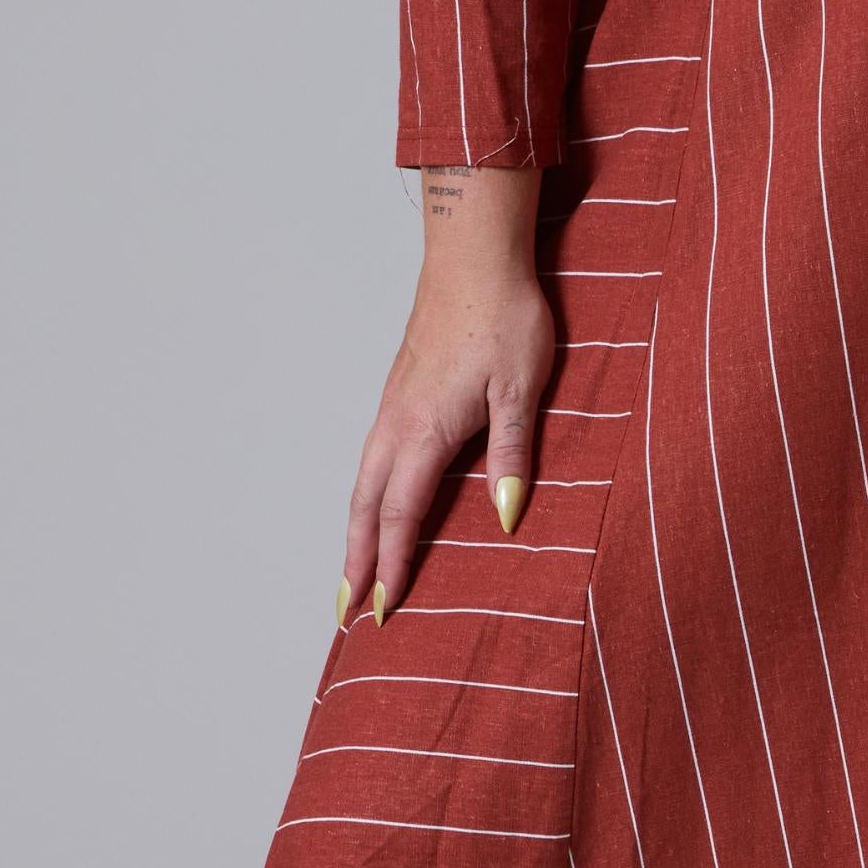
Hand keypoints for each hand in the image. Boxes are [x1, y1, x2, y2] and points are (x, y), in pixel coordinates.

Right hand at [340, 169, 555, 621]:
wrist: (475, 256)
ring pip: (363, 483)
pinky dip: (365, 497)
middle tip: (346, 612)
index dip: (393, 564)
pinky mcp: (399, 392)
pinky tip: (372, 507)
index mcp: (425, 430)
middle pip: (366, 507)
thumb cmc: (505, 317)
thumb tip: (505, 516)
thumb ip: (511, 453)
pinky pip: (371, 459)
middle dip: (357, 561)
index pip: (402, 514)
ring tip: (351, 573)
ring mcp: (392, 406)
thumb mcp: (521, 388)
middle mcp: (397, 424)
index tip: (382, 608)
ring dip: (354, 532)